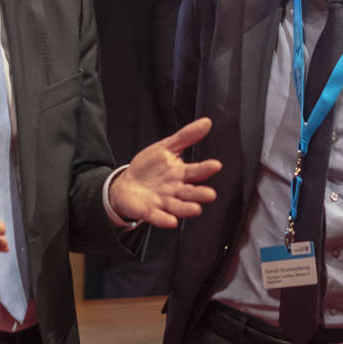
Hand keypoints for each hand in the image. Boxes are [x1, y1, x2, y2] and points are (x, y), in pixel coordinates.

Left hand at [108, 117, 222, 227]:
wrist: (126, 184)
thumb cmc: (149, 167)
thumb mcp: (165, 148)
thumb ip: (186, 136)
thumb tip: (207, 122)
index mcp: (181, 174)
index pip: (196, 171)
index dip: (206, 168)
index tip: (216, 165)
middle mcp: (176, 190)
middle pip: (190, 192)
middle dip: (200, 194)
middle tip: (210, 194)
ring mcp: (164, 202)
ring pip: (178, 207)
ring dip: (187, 209)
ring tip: (196, 209)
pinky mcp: (150, 212)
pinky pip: (159, 217)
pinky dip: (165, 219)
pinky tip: (171, 221)